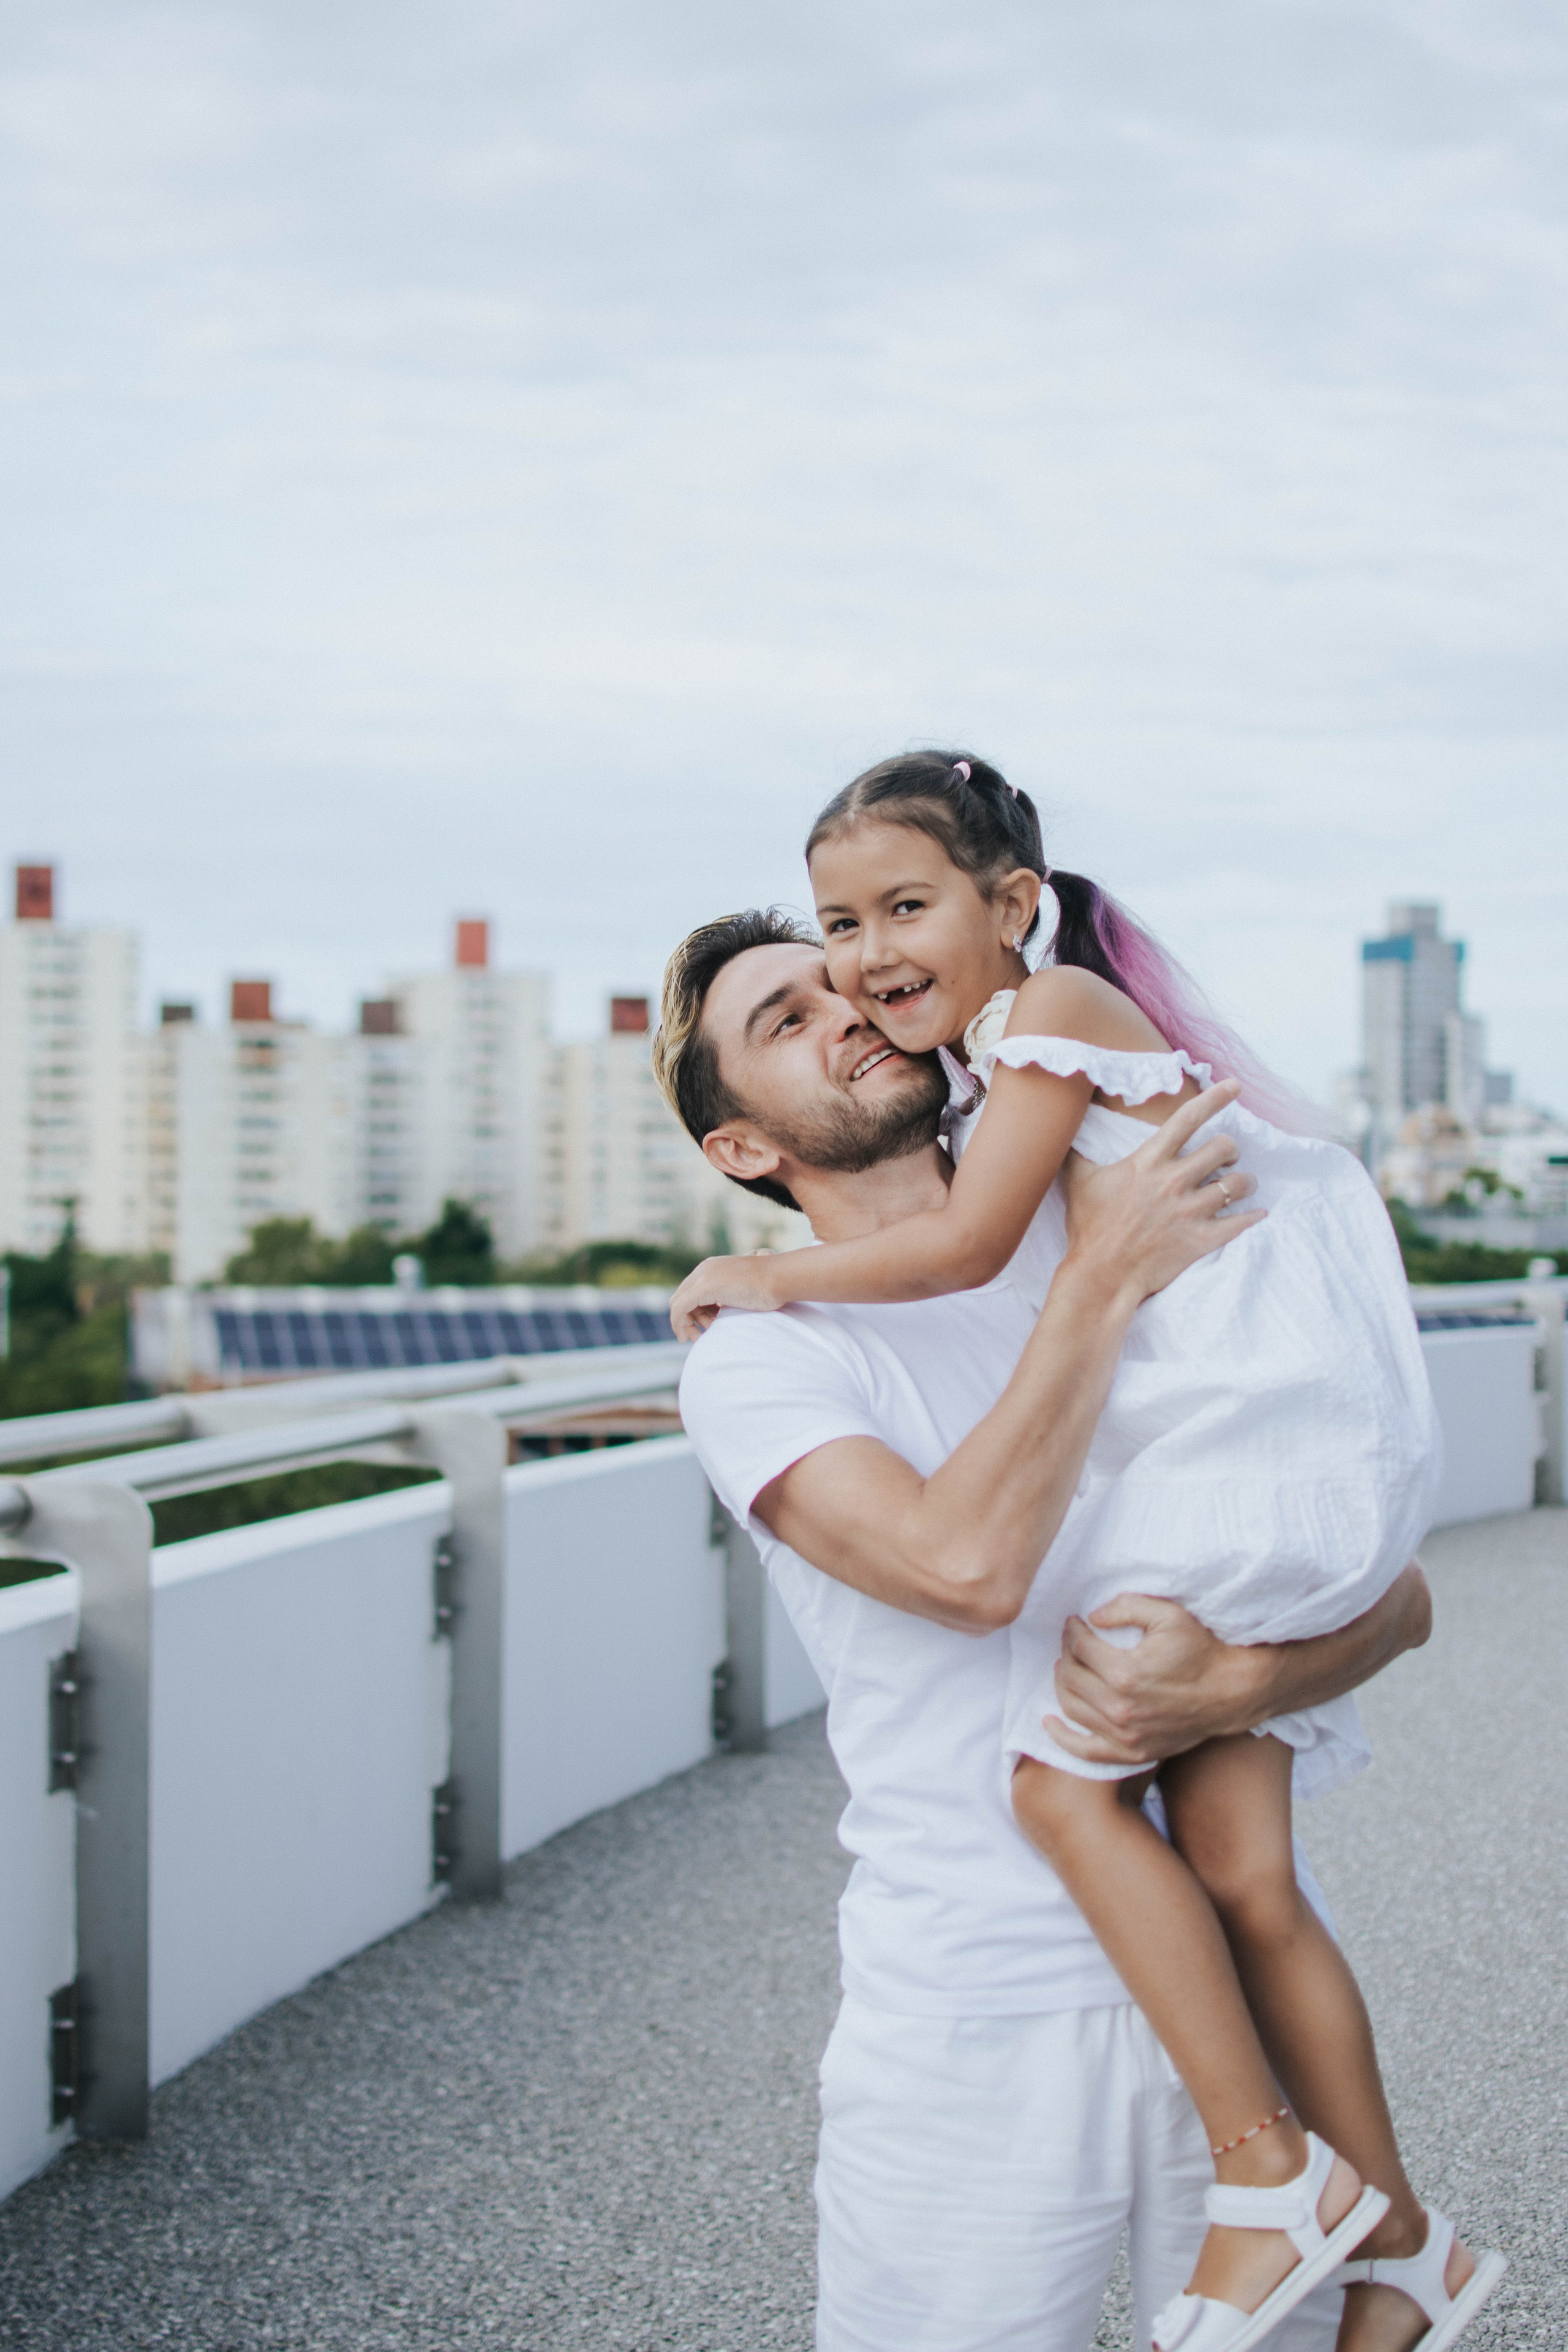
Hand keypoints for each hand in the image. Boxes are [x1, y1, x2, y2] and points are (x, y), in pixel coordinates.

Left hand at [668, 1252, 781, 1341]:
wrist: (780, 1278)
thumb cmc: (770, 1287)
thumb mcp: (742, 1291)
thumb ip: (728, 1297)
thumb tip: (720, 1312)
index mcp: (712, 1267)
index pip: (689, 1291)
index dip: (691, 1312)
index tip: (701, 1329)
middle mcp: (704, 1269)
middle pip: (680, 1298)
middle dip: (685, 1320)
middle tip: (695, 1337)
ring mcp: (703, 1276)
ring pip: (678, 1305)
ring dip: (686, 1325)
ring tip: (703, 1335)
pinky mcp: (705, 1287)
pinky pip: (680, 1308)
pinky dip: (679, 1324)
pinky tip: (685, 1338)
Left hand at [1041, 1593, 1263, 1766]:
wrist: (1230, 1692)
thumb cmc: (1201, 1650)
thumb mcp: (1168, 1614)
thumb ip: (1125, 1607)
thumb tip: (1091, 1617)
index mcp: (1125, 1673)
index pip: (1079, 1648)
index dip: (1072, 1631)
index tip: (1075, 1624)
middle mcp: (1120, 1708)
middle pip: (1070, 1677)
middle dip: (1066, 1655)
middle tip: (1072, 1644)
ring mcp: (1125, 1735)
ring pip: (1072, 1708)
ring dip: (1062, 1685)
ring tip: (1067, 1669)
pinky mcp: (1132, 1752)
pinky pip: (1086, 1751)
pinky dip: (1062, 1738)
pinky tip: (1050, 1723)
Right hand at [1060, 1081, 1263, 1303]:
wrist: (1101, 1275)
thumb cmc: (1089, 1227)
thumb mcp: (1080, 1181)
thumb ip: (1079, 1151)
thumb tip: (1065, 1128)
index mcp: (1149, 1162)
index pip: (1188, 1119)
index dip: (1215, 1098)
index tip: (1235, 1086)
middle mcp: (1174, 1181)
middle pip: (1223, 1147)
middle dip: (1230, 1149)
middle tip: (1226, 1157)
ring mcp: (1191, 1211)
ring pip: (1238, 1184)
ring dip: (1243, 1181)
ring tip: (1239, 1185)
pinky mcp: (1202, 1239)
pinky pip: (1242, 1221)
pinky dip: (1254, 1215)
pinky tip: (1257, 1212)